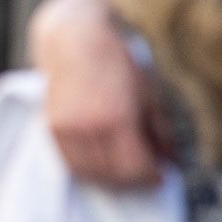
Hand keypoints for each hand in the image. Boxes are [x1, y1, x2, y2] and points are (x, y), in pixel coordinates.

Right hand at [30, 0, 164, 185]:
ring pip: (90, 173)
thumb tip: (170, 160)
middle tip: (149, 177)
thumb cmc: (115, 63)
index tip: (164, 177)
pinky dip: (89, 172)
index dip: (153, 176)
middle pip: (113, 174)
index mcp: (117, 118)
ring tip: (126, 175)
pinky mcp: (52, 129)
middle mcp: (88, 127)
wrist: (74, 41)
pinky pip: (71, 164)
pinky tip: (102, 168)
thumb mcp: (148, 94)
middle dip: (135, 180)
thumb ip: (159, 131)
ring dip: (111, 180)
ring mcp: (66, 129)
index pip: (136, 166)